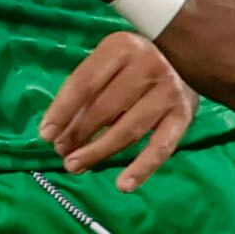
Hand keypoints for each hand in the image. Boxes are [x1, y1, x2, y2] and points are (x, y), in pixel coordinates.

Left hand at [40, 31, 194, 188]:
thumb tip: (57, 132)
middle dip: (77, 135)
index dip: (62, 111)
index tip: (45, 135)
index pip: (84, 83)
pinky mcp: (184, 114)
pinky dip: (142, 168)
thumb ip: (86, 91)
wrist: (188, 55)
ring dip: (98, 152)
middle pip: (104, 109)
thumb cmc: (134, 62)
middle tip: (61, 153)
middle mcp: (148, 66)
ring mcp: (168, 91)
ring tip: (74, 166)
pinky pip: (161, 147)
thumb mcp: (109, 62)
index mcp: (121, 48)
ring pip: (127, 130)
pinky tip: (123, 186)